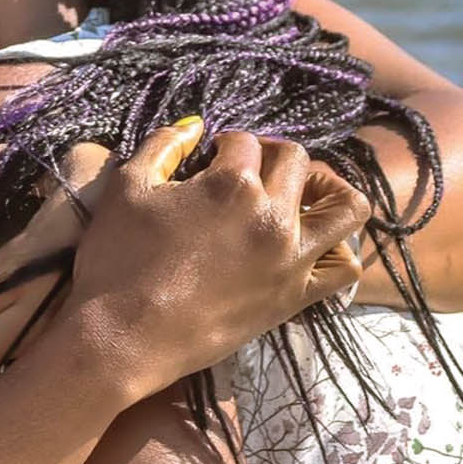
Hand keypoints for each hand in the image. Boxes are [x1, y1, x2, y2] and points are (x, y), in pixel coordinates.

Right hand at [0, 121, 365, 400]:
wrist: (124, 337)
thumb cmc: (117, 259)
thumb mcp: (127, 187)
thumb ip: (162, 146)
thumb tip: (194, 126)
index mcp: (231, 183)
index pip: (244, 141)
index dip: (224, 143)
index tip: (209, 156)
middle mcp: (272, 215)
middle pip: (296, 162)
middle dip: (271, 155)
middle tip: (247, 169)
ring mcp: (290, 258)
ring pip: (345, 207)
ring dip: (327, 189)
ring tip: (300, 195)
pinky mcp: (295, 296)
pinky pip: (343, 267)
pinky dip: (337, 249)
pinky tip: (309, 244)